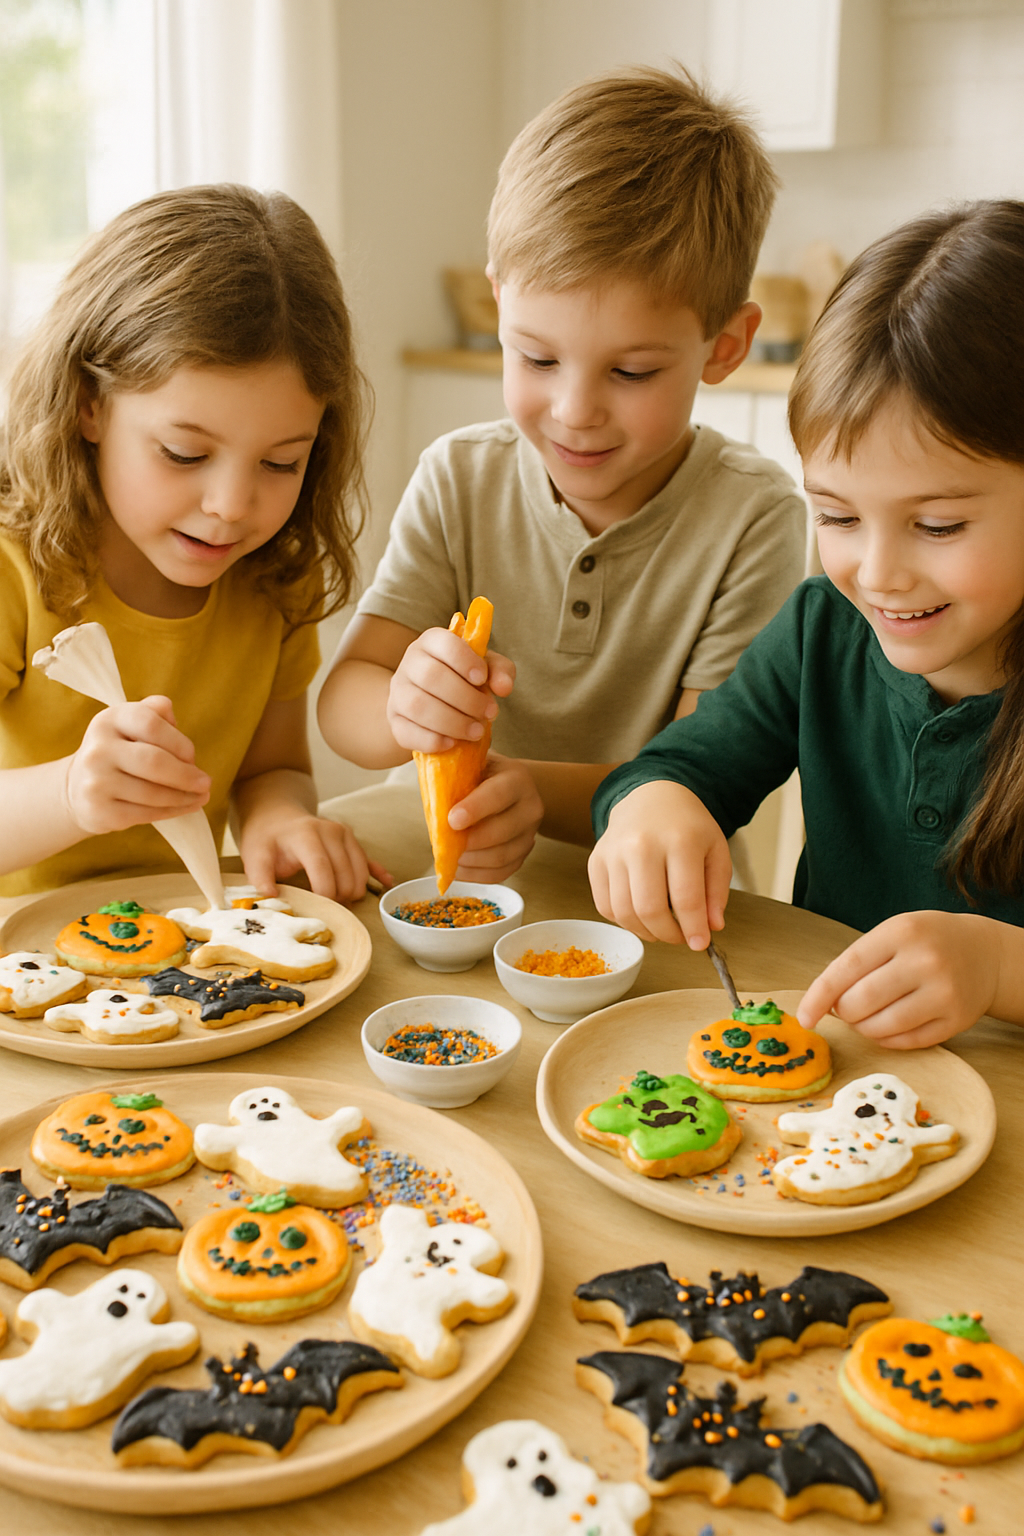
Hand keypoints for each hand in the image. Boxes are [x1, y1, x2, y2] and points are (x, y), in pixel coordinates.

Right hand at [65, 696, 209, 835]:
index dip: (179, 742)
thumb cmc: (118, 752)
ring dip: (184, 797)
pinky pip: (146, 814)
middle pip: (154, 762)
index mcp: (108, 720)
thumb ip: (153, 712)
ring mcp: (96, 782)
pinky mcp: (100, 811)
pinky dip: (173, 811)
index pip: (151, 724)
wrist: (78, 788)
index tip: (193, 757)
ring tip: (201, 796)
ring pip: (154, 793)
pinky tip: (186, 807)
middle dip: (186, 775)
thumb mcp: (129, 724)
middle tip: (205, 783)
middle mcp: (98, 750)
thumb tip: (171, 714)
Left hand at [238, 809, 391, 902]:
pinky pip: (369, 860)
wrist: (278, 817)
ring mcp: (345, 835)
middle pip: (345, 874)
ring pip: (360, 872)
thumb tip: (271, 896)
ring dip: (352, 892)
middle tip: (326, 910)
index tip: (320, 909)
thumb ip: (260, 875)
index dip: (324, 893)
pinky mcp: (352, 841)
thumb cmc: (267, 839)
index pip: (322, 867)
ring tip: (336, 903)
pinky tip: (386, 883)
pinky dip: (377, 873)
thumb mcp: (254, 854)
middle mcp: (331, 831)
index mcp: (307, 835)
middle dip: (338, 898)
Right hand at [386, 628, 514, 752]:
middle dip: (466, 699)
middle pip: (431, 676)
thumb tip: (503, 687)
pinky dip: (431, 740)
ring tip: (476, 731)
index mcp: (433, 642)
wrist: (433, 704)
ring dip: (452, 722)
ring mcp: (398, 693)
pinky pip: (406, 732)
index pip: (444, 643)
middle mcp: (410, 663)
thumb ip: (500, 672)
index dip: (465, 661)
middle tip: (489, 713)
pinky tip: (452, 743)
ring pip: (417, 706)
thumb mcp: (486, 669)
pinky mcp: (394, 721)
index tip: (482, 679)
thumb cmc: (462, 680)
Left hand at [446, 753, 542, 881]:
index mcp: (516, 779)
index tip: (451, 820)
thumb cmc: (483, 775)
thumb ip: (455, 775)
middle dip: (470, 842)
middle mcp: (530, 807)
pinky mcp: (524, 854)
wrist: (511, 787)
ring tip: (450, 856)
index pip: (498, 795)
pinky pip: (502, 872)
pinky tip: (459, 868)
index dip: (475, 809)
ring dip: (471, 861)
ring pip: (502, 856)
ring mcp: (530, 833)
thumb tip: (431, 796)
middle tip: (445, 844)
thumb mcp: (471, 764)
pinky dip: (477, 875)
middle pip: (501, 832)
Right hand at [588, 780, 730, 946]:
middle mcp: (642, 844)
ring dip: (646, 931)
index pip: (685, 898)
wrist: (651, 796)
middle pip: (650, 909)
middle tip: (680, 936)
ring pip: (624, 912)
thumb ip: (717, 891)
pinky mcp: (596, 860)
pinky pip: (605, 906)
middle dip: (668, 934)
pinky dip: (624, 920)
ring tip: (661, 927)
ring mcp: (614, 852)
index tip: (700, 944)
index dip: (693, 929)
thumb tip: (711, 927)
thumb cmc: (687, 826)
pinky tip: (640, 913)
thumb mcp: (716, 851)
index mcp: (679, 840)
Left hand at [798, 910, 999, 1047]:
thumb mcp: (893, 933)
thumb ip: (858, 962)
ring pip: (881, 1027)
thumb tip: (823, 1002)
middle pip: (861, 1003)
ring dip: (863, 1028)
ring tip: (868, 1015)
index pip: (847, 968)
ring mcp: (944, 993)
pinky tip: (888, 1025)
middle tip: (847, 1007)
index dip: (819, 995)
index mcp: (901, 933)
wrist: (985, 953)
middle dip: (844, 1012)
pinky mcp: (957, 1021)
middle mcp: (924, 962)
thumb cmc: (926, 942)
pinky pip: (905, 1042)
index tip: (804, 1017)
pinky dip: (886, 1039)